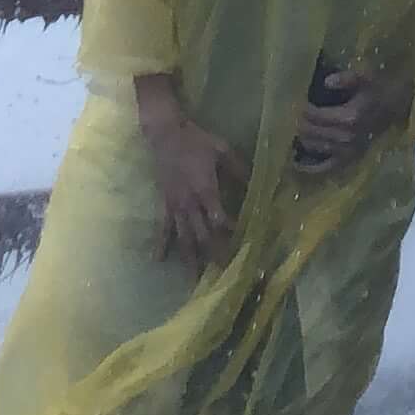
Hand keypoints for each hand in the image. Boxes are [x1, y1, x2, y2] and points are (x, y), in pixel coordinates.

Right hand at [135, 80, 243, 265]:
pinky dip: (161, 245)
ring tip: (195, 281)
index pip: (219, 218)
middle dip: (214, 254)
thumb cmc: (196, 140)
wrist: (165, 134)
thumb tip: (256, 185)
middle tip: (224, 275)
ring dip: (190, 259)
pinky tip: (158, 261)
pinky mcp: (164, 204)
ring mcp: (175, 206)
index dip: (230, 232)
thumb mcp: (222, 150)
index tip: (243, 245)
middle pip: (202, 234)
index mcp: (205, 189)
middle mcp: (189, 202)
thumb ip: (238, 169)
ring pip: (183, 237)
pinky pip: (163, 228)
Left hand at [291, 64, 405, 175]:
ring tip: (287, 128)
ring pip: (313, 146)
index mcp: (349, 118)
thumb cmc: (378, 89)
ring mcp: (347, 152)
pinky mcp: (348, 160)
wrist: (397, 106)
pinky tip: (294, 162)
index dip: (299, 108)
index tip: (290, 100)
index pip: (313, 115)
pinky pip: (324, 167)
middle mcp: (346, 138)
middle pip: (309, 131)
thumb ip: (346, 79)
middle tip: (285, 113)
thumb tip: (326, 82)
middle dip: (295, 122)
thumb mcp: (365, 77)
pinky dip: (308, 166)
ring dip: (299, 137)